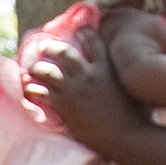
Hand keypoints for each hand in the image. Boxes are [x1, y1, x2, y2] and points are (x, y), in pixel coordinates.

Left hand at [22, 26, 145, 153]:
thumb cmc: (137, 116)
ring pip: (49, 72)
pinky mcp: (66, 106)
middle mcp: (90, 74)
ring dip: (38, 69)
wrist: (128, 135)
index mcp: (107, 68)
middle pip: (65, 53)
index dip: (85, 33)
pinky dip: (33, 91)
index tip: (79, 29)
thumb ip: (123, 76)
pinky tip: (28, 90)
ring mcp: (76, 89)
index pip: (94, 43)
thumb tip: (127, 74)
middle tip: (45, 47)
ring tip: (32, 70)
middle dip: (53, 48)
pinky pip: (43, 94)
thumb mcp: (132, 87)